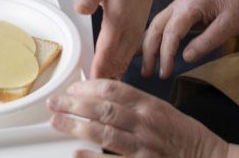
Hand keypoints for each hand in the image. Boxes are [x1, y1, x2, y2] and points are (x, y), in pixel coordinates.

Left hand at [48, 79, 228, 157]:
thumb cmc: (184, 135)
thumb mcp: (162, 110)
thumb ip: (134, 104)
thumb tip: (103, 97)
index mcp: (149, 104)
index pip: (113, 88)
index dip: (88, 87)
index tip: (71, 88)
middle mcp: (145, 122)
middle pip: (103, 108)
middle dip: (74, 104)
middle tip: (54, 102)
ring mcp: (144, 146)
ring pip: (104, 132)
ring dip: (76, 126)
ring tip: (57, 122)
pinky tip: (76, 153)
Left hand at [76, 0, 162, 79]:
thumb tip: (81, 9)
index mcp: (118, 17)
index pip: (106, 50)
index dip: (98, 68)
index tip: (91, 84)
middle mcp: (129, 25)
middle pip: (117, 58)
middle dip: (106, 76)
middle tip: (95, 93)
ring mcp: (137, 25)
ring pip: (126, 55)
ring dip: (116, 70)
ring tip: (107, 86)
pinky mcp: (140, 22)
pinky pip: (133, 47)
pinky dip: (125, 60)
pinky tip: (120, 65)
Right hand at [141, 0, 238, 79]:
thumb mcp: (228, 28)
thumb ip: (206, 42)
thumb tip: (185, 58)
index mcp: (191, 5)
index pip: (171, 31)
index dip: (166, 54)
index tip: (164, 73)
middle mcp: (180, 3)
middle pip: (156, 27)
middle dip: (149, 51)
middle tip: (147, 73)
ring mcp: (178, 5)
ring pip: (155, 25)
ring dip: (148, 46)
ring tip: (145, 68)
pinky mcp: (179, 11)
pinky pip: (161, 25)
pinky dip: (153, 39)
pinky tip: (146, 51)